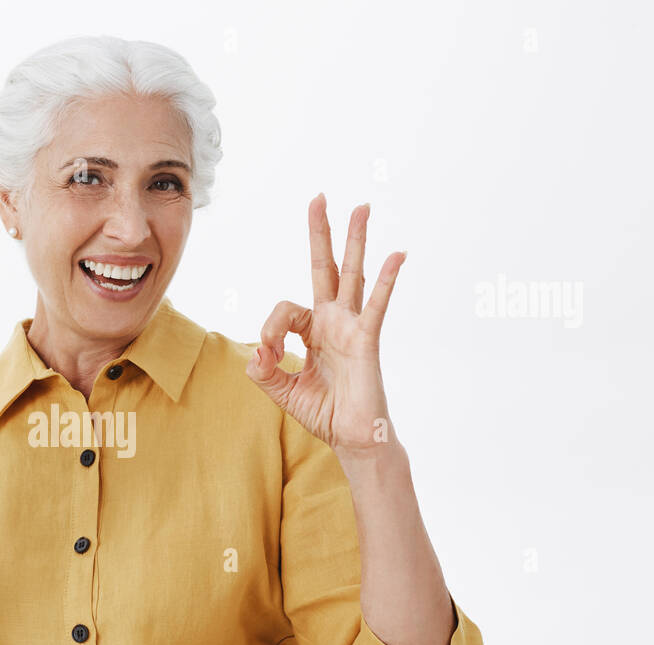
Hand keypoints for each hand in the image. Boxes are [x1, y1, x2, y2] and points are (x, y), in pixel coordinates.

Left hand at [244, 194, 405, 456]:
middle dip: (321, 234)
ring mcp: (351, 327)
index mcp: (312, 331)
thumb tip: (256, 352)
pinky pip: (376, 305)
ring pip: (353, 275)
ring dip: (355, 240)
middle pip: (326, 268)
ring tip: (361, 207)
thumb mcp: (282, 390)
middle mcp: (333, 322)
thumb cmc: (324, 413)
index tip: (269, 356)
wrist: (351, 438)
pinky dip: (386, 280)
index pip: (285, 310)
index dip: (270, 330)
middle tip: (320, 198)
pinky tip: (396, 254)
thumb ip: (264, 371)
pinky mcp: (367, 340)